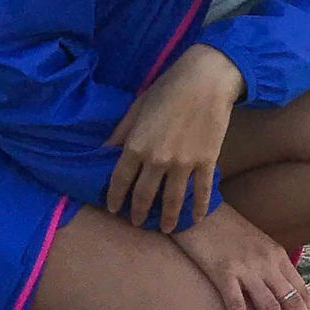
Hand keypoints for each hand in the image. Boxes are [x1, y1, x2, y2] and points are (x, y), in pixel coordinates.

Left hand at [102, 44, 244, 231]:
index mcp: (136, 146)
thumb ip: (120, 133)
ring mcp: (183, 164)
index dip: (115, 198)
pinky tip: (196, 218)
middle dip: (139, 212)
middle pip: (145, 195)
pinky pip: (201, 190)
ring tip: (165, 228)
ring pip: (173, 199)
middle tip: (137, 222)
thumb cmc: (167, 89)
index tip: (114, 209)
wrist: (206, 80)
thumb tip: (102, 151)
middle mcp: (157, 160)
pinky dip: (199, 207)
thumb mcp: (136, 108)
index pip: (120, 181)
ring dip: (168, 218)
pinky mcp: (206, 161)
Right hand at [171, 201, 309, 309]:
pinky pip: (236, 303)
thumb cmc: (224, 228)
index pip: (302, 291)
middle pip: (292, 302)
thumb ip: (268, 265)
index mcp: (277, 256)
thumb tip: (278, 290)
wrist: (199, 208)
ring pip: (270, 306)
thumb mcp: (255, 244)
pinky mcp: (222, 271)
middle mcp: (266, 263)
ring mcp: (245, 267)